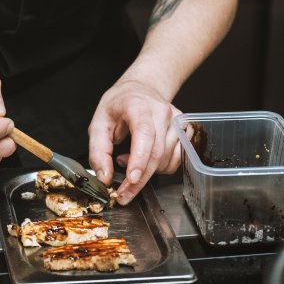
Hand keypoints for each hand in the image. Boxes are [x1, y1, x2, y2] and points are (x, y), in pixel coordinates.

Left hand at [88, 80, 182, 203]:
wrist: (142, 89)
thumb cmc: (120, 104)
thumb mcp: (98, 122)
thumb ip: (98, 151)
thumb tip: (104, 177)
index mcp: (139, 106)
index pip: (144, 134)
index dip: (139, 159)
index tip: (131, 179)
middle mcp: (162, 112)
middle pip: (156, 153)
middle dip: (139, 180)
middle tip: (123, 195)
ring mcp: (177, 121)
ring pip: (166, 160)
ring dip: (146, 171)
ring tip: (128, 160)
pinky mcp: (185, 130)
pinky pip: (176, 160)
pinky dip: (159, 167)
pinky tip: (144, 158)